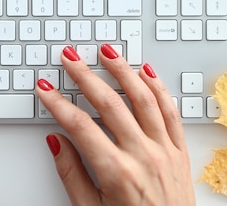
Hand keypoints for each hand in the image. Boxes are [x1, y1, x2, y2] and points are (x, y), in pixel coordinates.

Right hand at [36, 44, 195, 205]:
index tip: (46, 89)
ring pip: (143, 98)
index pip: (79, 125)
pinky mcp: (180, 151)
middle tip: (70, 58)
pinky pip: (170, 111)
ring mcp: (165, 151)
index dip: (57, 103)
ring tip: (107, 52)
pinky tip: (146, 72)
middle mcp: (144, 156)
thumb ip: (72, 174)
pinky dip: (158, 87)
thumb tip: (56, 141)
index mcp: (117, 173)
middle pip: (109, 103)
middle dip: (85, 75)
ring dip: (123, 70)